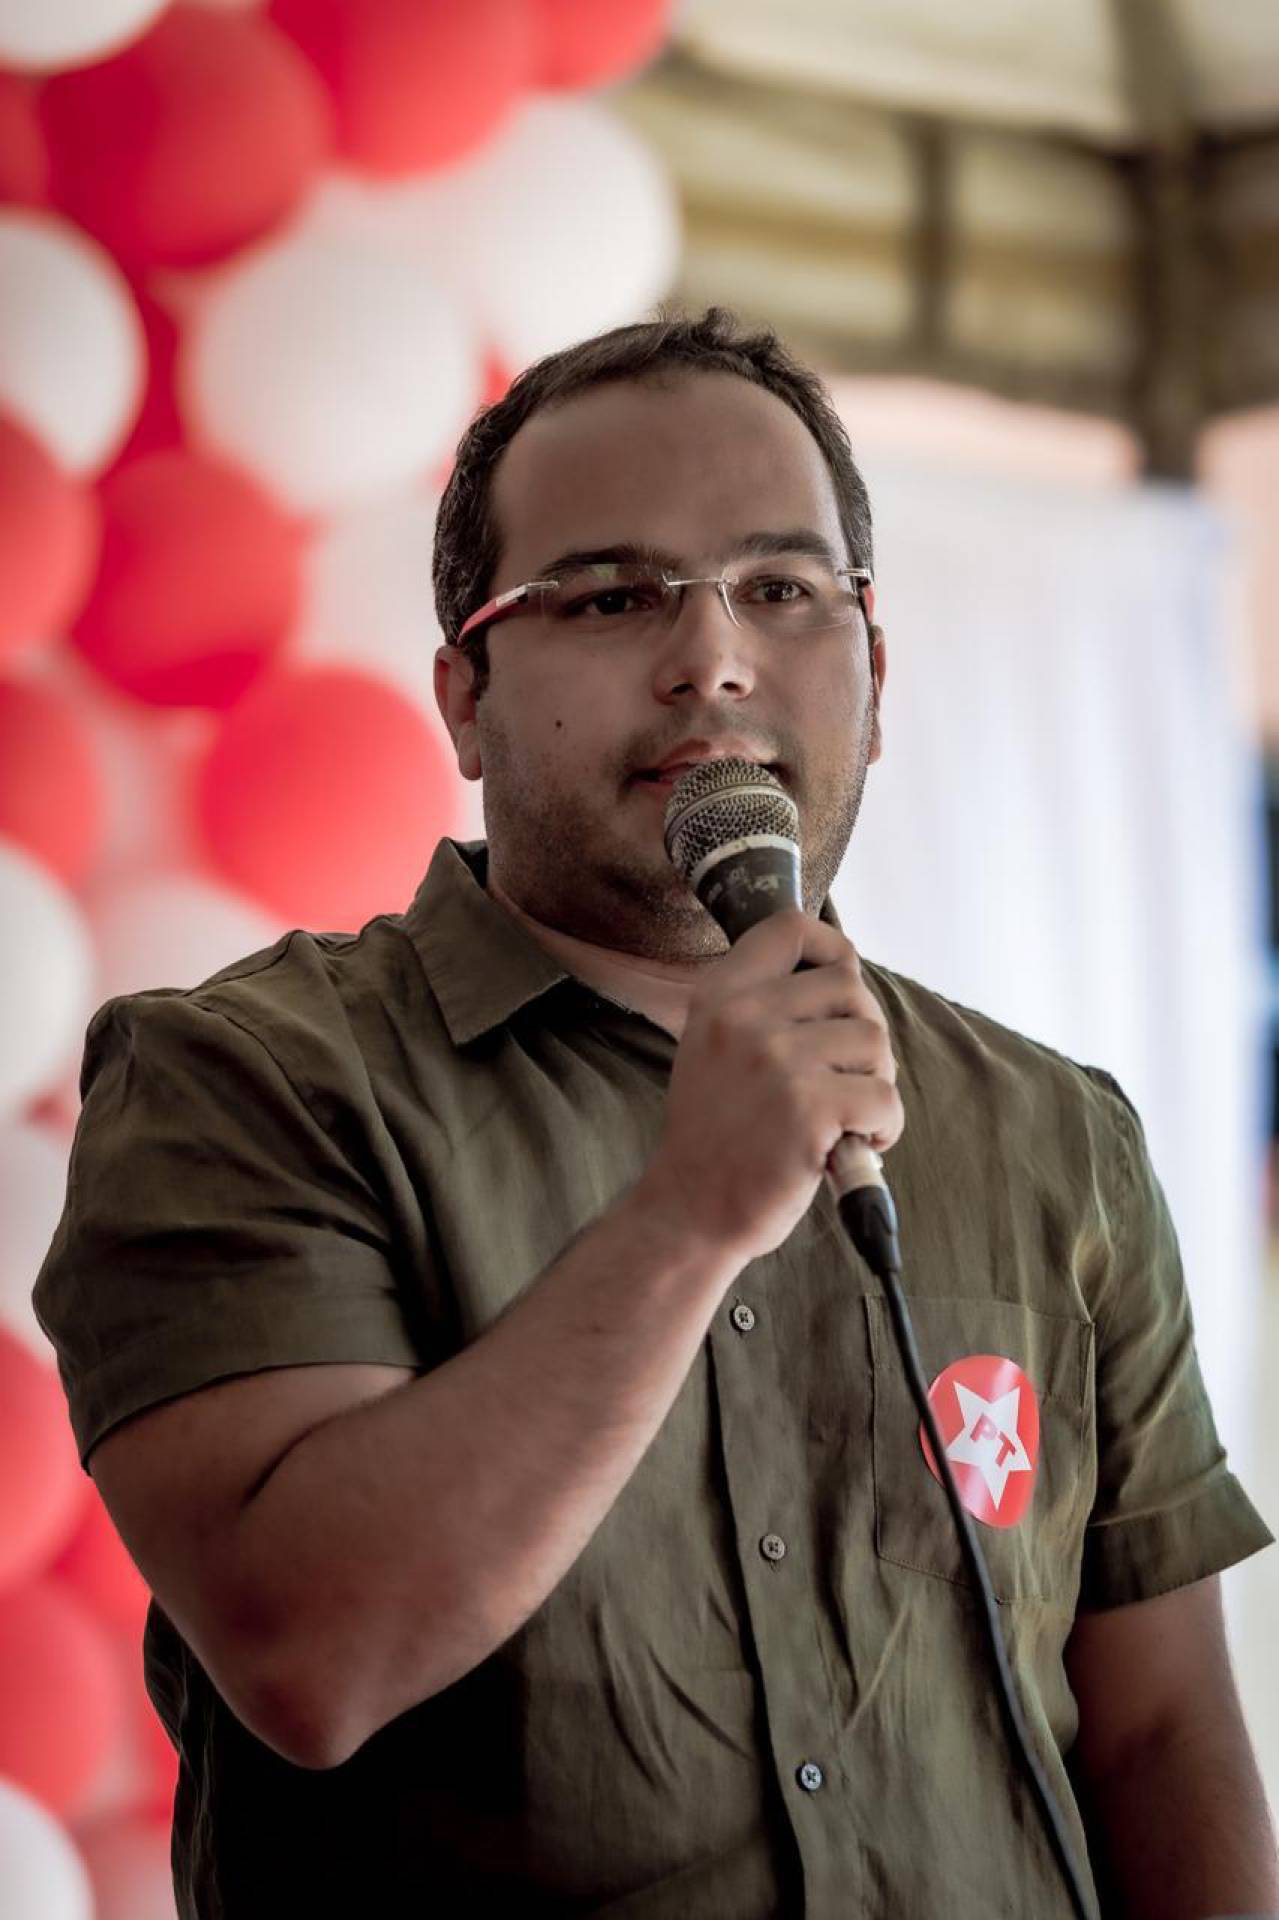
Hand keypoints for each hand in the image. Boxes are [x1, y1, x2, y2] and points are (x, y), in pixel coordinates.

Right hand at [640, 909, 903, 1264]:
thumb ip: (760, 1005)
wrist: (690, 1210)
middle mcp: (745, 1018)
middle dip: (864, 1031)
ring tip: (846, 1114)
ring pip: (875, 1041)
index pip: (789, 928)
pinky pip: (885, 1098)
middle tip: (847, 1075)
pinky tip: (855, 1143)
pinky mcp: (810, 1109)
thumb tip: (844, 975)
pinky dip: (884, 1126)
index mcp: (720, 996)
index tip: (842, 982)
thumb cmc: (715, 1132)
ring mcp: (778, 1062)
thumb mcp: (711, 1045)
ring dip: (875, 1081)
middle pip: (850, 987)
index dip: (832, 947)